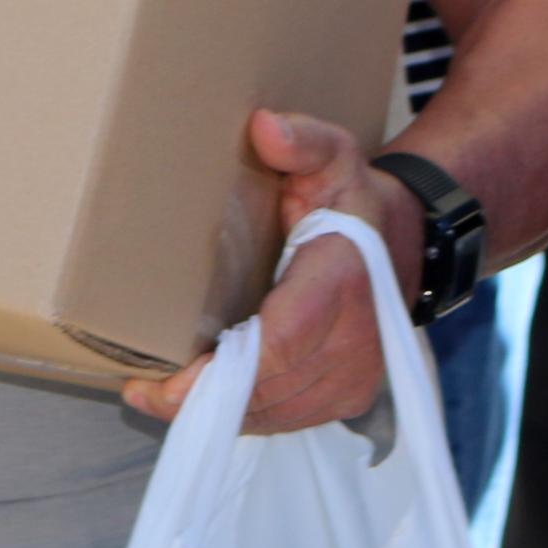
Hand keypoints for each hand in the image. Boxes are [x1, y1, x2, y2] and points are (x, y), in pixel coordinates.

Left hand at [121, 110, 414, 431]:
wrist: (405, 241)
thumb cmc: (353, 197)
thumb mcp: (332, 154)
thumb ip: (300, 141)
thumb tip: (263, 127)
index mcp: (343, 279)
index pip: (282, 343)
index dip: (225, 373)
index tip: (168, 384)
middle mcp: (356, 340)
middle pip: (270, 390)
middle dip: (203, 400)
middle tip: (142, 393)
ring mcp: (356, 376)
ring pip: (277, 413)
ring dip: (218, 414)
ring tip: (156, 400)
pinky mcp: (348, 396)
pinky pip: (290, 419)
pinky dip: (245, 416)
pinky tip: (201, 404)